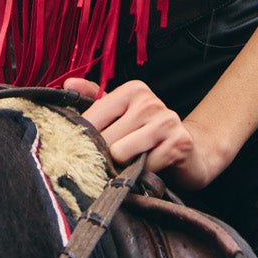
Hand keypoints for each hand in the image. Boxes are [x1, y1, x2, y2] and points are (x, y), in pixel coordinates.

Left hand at [61, 77, 231, 190]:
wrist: (188, 152)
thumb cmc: (146, 134)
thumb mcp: (120, 113)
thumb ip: (94, 98)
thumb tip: (68, 83)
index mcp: (132, 90)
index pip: (92, 117)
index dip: (84, 141)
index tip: (84, 152)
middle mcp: (149, 101)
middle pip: (105, 139)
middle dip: (105, 156)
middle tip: (114, 162)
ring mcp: (166, 120)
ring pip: (121, 153)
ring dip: (124, 166)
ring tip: (134, 162)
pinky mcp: (179, 142)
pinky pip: (144, 166)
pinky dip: (144, 173)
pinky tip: (152, 167)